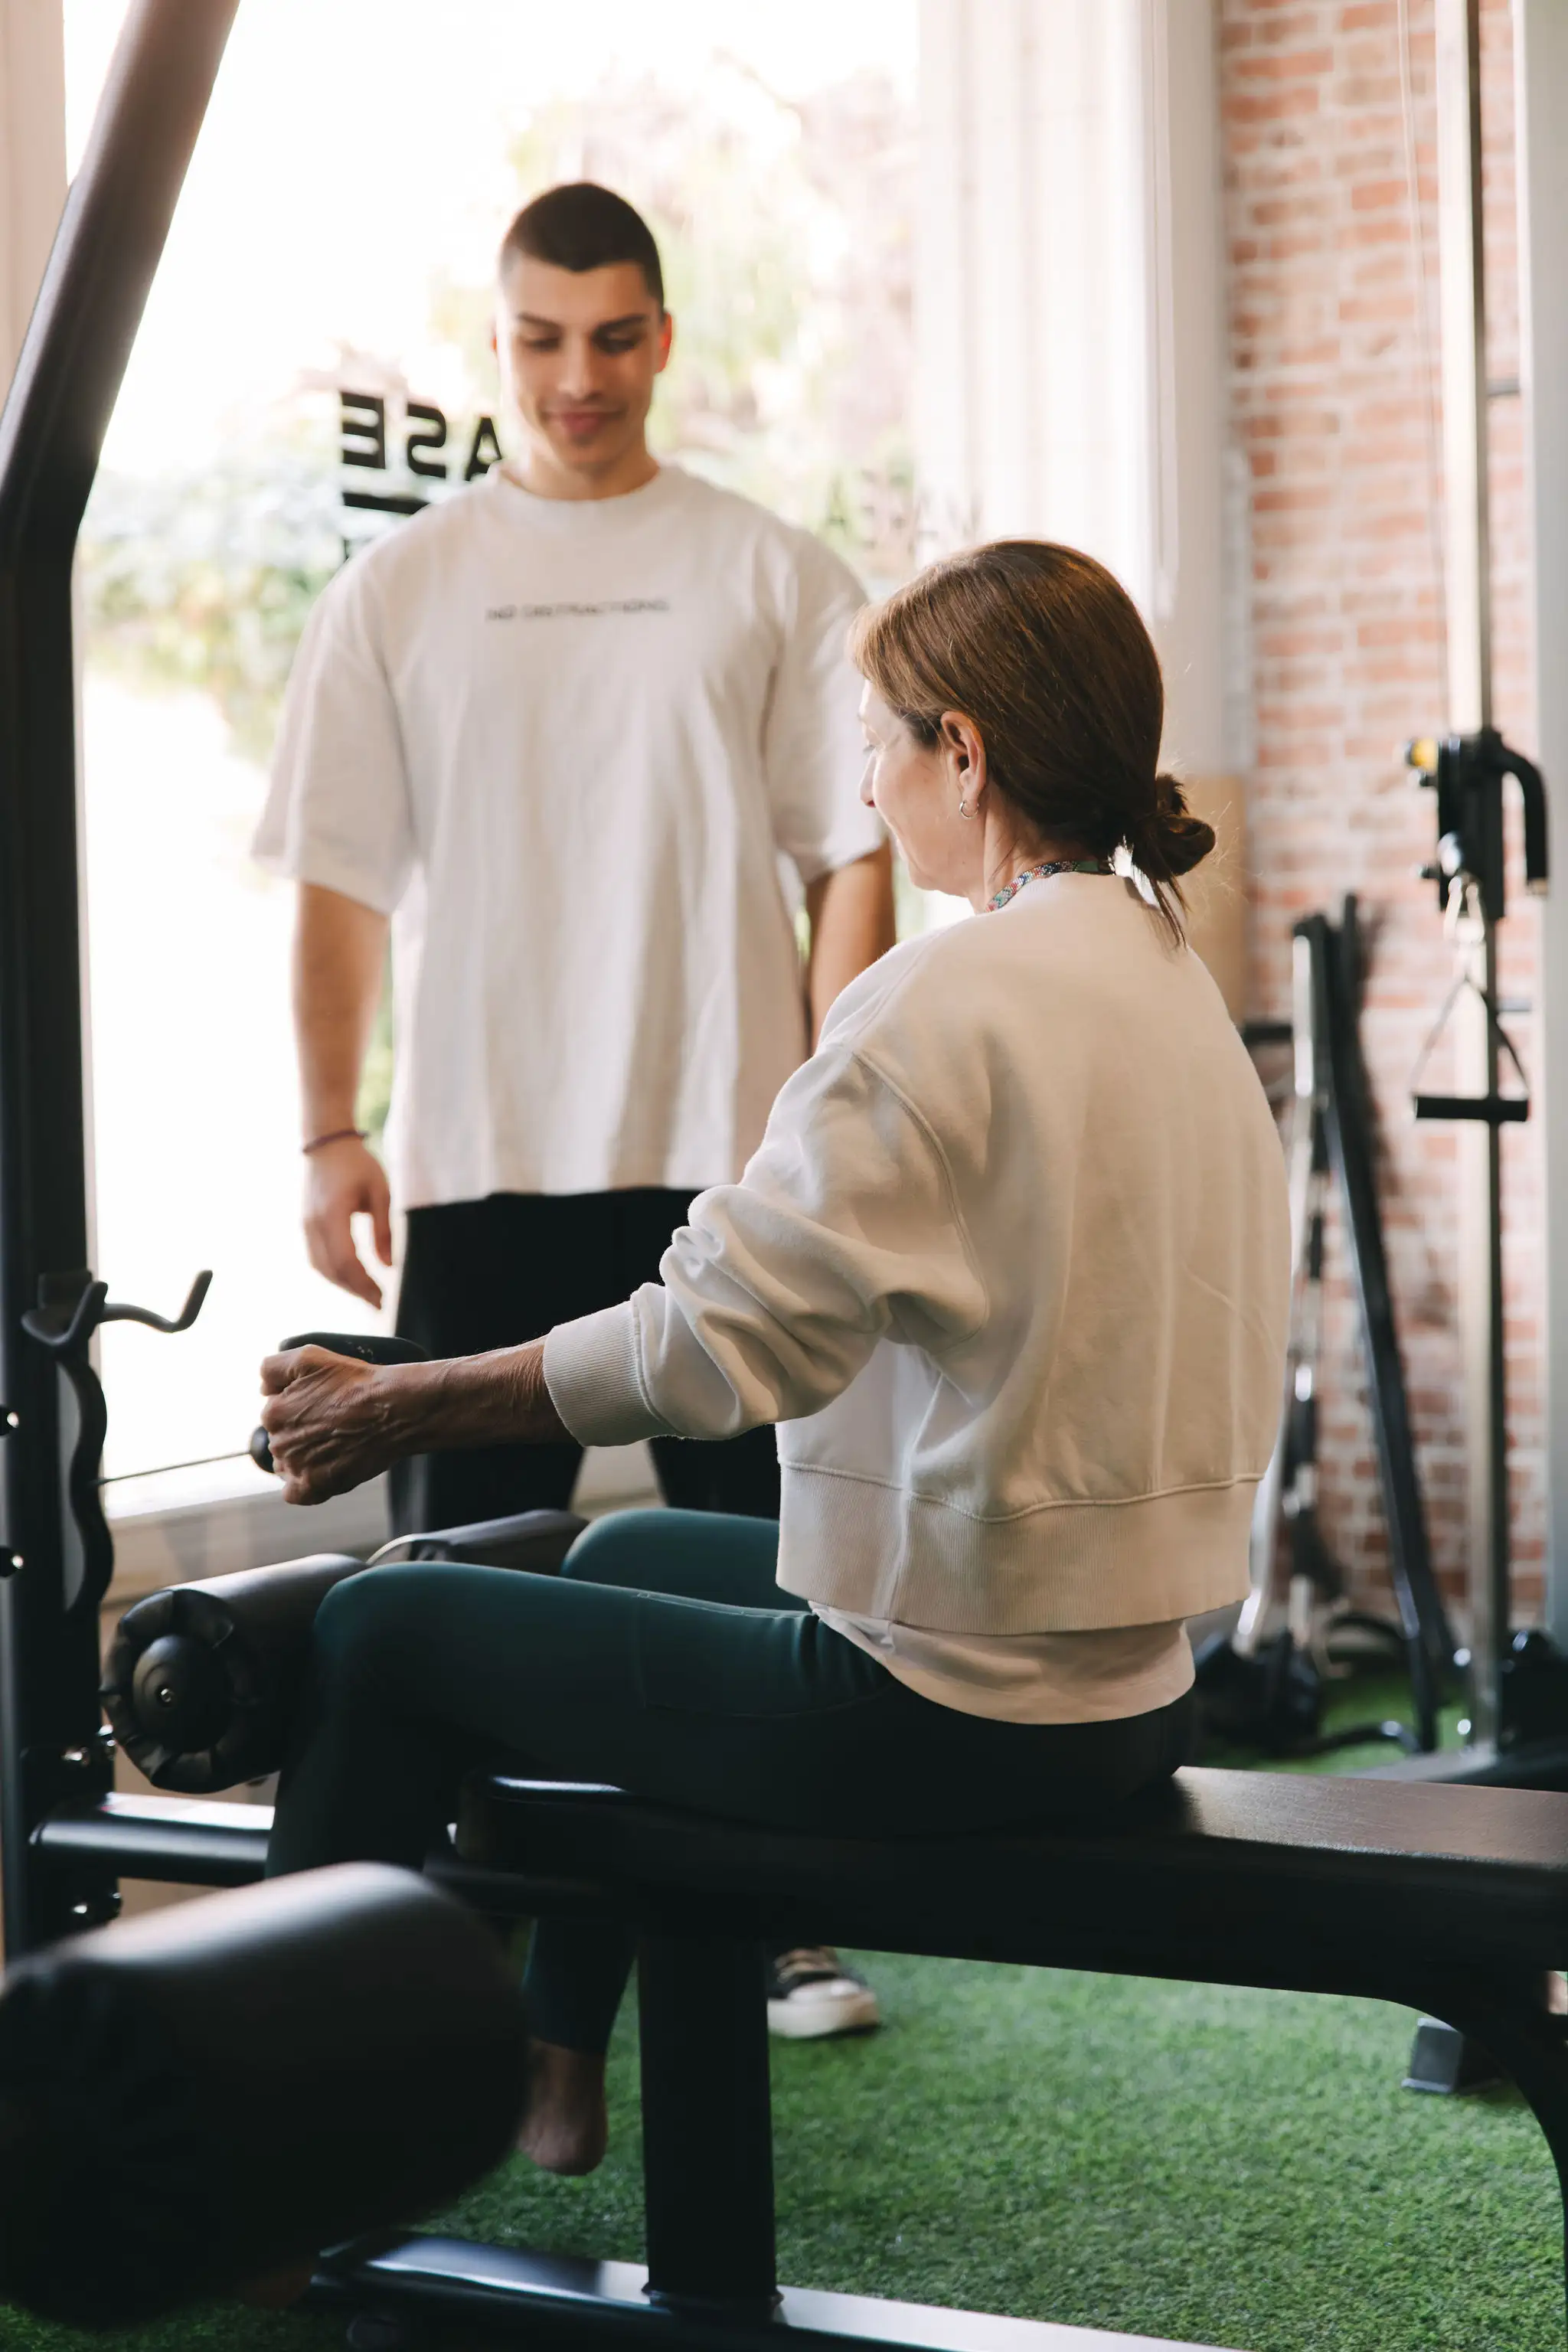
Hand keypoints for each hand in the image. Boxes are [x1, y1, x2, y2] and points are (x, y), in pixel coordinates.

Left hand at [260, 1346, 409, 1504]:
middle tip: (333, 1422)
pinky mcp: (314, 1487)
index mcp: (273, 1413)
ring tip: (335, 1443)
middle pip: (283, 1438)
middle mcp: (278, 1443)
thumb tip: (263, 1390)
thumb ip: (273, 1369)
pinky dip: (305, 1483)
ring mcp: (296, 1468)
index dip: (301, 1406)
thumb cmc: (356, 1383)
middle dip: (302, 1431)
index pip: (277, 1412)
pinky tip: (323, 1469)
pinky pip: (294, 1493)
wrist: (393, 1411)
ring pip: (287, 1464)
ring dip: (303, 1456)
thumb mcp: (308, 1357)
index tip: (324, 1403)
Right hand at [303, 1137, 392, 1308]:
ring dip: (343, 1284)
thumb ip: (384, 1229)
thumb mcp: (380, 1191)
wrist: (325, 1143)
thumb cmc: (357, 1164)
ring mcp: (305, 1225)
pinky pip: (316, 1258)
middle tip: (379, 1302)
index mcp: (333, 1214)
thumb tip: (388, 1265)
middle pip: (332, 1270)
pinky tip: (349, 1277)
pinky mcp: (305, 1225)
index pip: (346, 1261)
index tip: (383, 1296)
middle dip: (356, 1290)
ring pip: (321, 1268)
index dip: (364, 1284)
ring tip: (366, 1293)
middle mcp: (314, 1224)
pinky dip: (332, 1273)